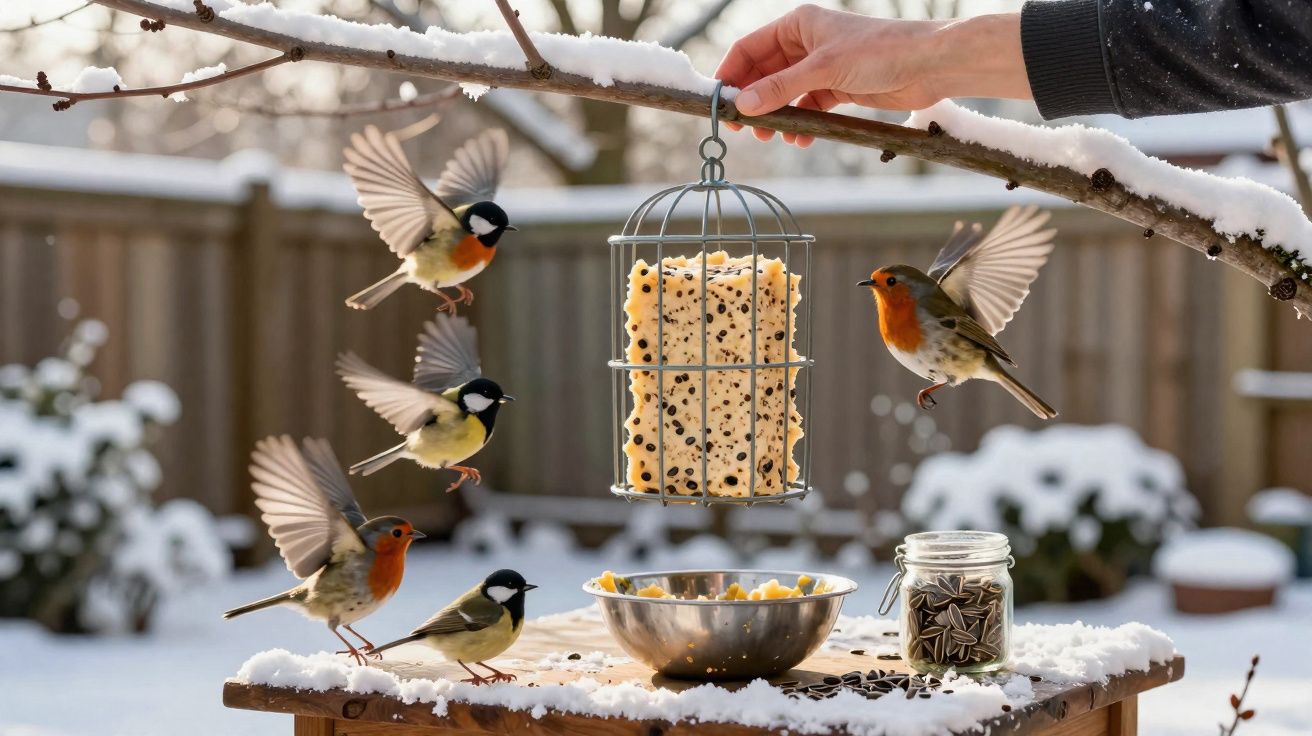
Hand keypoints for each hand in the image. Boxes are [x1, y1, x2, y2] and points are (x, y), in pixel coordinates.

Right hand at [714, 5, 1030, 146]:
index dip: (731, 74)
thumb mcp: (823, 69)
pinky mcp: (838, 88)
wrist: (929, 65)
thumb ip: (781, 88)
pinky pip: (807, 107)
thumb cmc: (881, 50)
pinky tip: (800, 139)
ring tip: (773, 137)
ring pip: (784, 94)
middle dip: (753, 101)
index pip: (750, 49)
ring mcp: (821, 67)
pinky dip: (801, 123)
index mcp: (798, 25)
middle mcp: (806, 43)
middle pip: (764, 74)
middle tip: (743, 129)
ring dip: (776, 116)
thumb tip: (745, 105)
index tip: (720, 102)